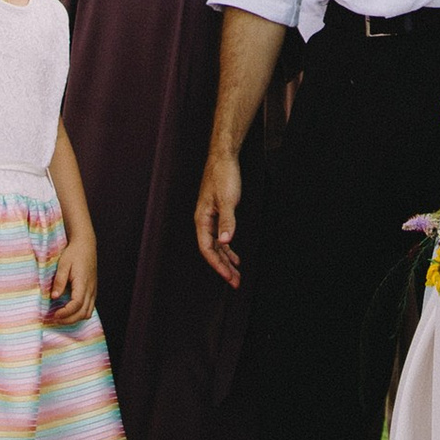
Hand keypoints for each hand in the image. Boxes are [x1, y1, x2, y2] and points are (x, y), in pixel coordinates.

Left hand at [49, 226, 98, 321]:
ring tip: (62, 318)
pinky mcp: (93, 290)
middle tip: (55, 319)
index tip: (54, 314)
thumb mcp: (63, 265)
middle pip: (83, 312)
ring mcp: (93, 290)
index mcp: (83, 282)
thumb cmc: (74, 253)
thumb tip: (54, 297)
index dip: (66, 313)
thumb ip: (59, 281)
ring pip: (88, 312)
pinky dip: (80, 314)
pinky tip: (70, 312)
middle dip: (69, 320)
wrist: (86, 245)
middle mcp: (90, 288)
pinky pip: (89, 307)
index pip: (76, 304)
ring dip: (75, 318)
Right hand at [194, 145, 243, 286]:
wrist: (224, 157)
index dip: (218, 265)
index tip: (229, 277)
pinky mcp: (217, 213)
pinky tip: (234, 256)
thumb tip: (226, 242)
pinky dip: (228, 248)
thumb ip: (227, 221)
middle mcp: (204, 221)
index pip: (207, 249)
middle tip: (236, 282)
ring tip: (237, 274)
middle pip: (212, 250)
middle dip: (223, 267)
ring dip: (226, 260)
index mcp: (202, 219)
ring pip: (217, 245)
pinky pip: (220, 237)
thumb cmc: (223, 176)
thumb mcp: (227, 200)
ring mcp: (210, 218)